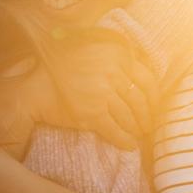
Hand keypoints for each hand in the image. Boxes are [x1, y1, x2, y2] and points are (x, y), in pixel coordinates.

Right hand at [39, 39, 159, 148]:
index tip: (155, 107)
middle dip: (147, 117)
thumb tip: (144, 63)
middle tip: (149, 126)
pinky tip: (129, 146)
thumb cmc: (65, 66)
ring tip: (138, 134)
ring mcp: (103, 93)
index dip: (154, 98)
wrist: (37, 88)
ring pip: (129, 117)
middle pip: (140, 101)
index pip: (147, 80)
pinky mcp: (92, 114)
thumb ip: (119, 53)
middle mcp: (113, 72)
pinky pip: (115, 131)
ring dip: (136, 129)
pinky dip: (124, 141)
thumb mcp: (93, 47)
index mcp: (118, 54)